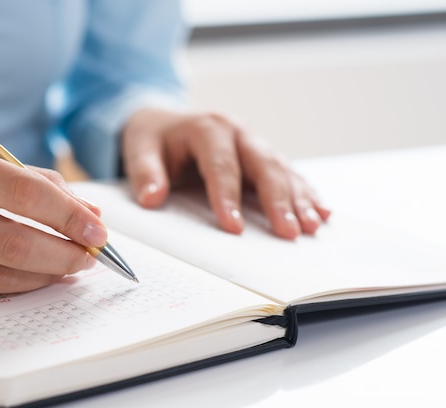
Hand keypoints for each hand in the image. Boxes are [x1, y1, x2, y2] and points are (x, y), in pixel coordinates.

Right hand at [0, 139, 104, 296]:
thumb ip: (35, 181)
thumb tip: (89, 212)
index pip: (24, 193)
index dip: (69, 215)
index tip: (98, 229)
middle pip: (13, 243)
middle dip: (64, 254)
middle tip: (92, 255)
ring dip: (45, 275)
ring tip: (70, 267)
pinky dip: (15, 286)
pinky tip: (35, 278)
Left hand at [121, 108, 330, 238]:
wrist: (164, 122)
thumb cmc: (153, 139)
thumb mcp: (139, 149)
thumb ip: (145, 173)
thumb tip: (152, 198)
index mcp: (207, 128)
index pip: (221, 165)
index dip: (227, 197)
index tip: (233, 227)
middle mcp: (237, 133)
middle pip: (263, 165)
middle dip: (278, 200)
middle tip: (289, 232)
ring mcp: (254, 144)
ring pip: (282, 170)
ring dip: (299, 199)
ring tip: (311, 227)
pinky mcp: (262, 157)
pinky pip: (289, 174)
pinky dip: (306, 193)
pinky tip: (321, 213)